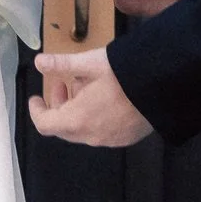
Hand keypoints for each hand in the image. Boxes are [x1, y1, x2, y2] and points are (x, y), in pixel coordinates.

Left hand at [29, 50, 153, 146]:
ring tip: (87, 86)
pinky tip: (106, 98)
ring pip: (84, 129)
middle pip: (64, 127)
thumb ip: (62, 64)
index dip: (37, 111)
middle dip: (59, 106)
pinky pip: (102, 131)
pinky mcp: (127, 137)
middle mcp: (91, 136)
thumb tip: (39, 62)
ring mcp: (110, 139)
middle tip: (63, 84)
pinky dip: (95, 117)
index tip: (36, 98)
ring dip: (77, 111)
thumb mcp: (90, 63)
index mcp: (77, 120)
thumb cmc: (123, 73)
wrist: (164, 86)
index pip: (45, 124)